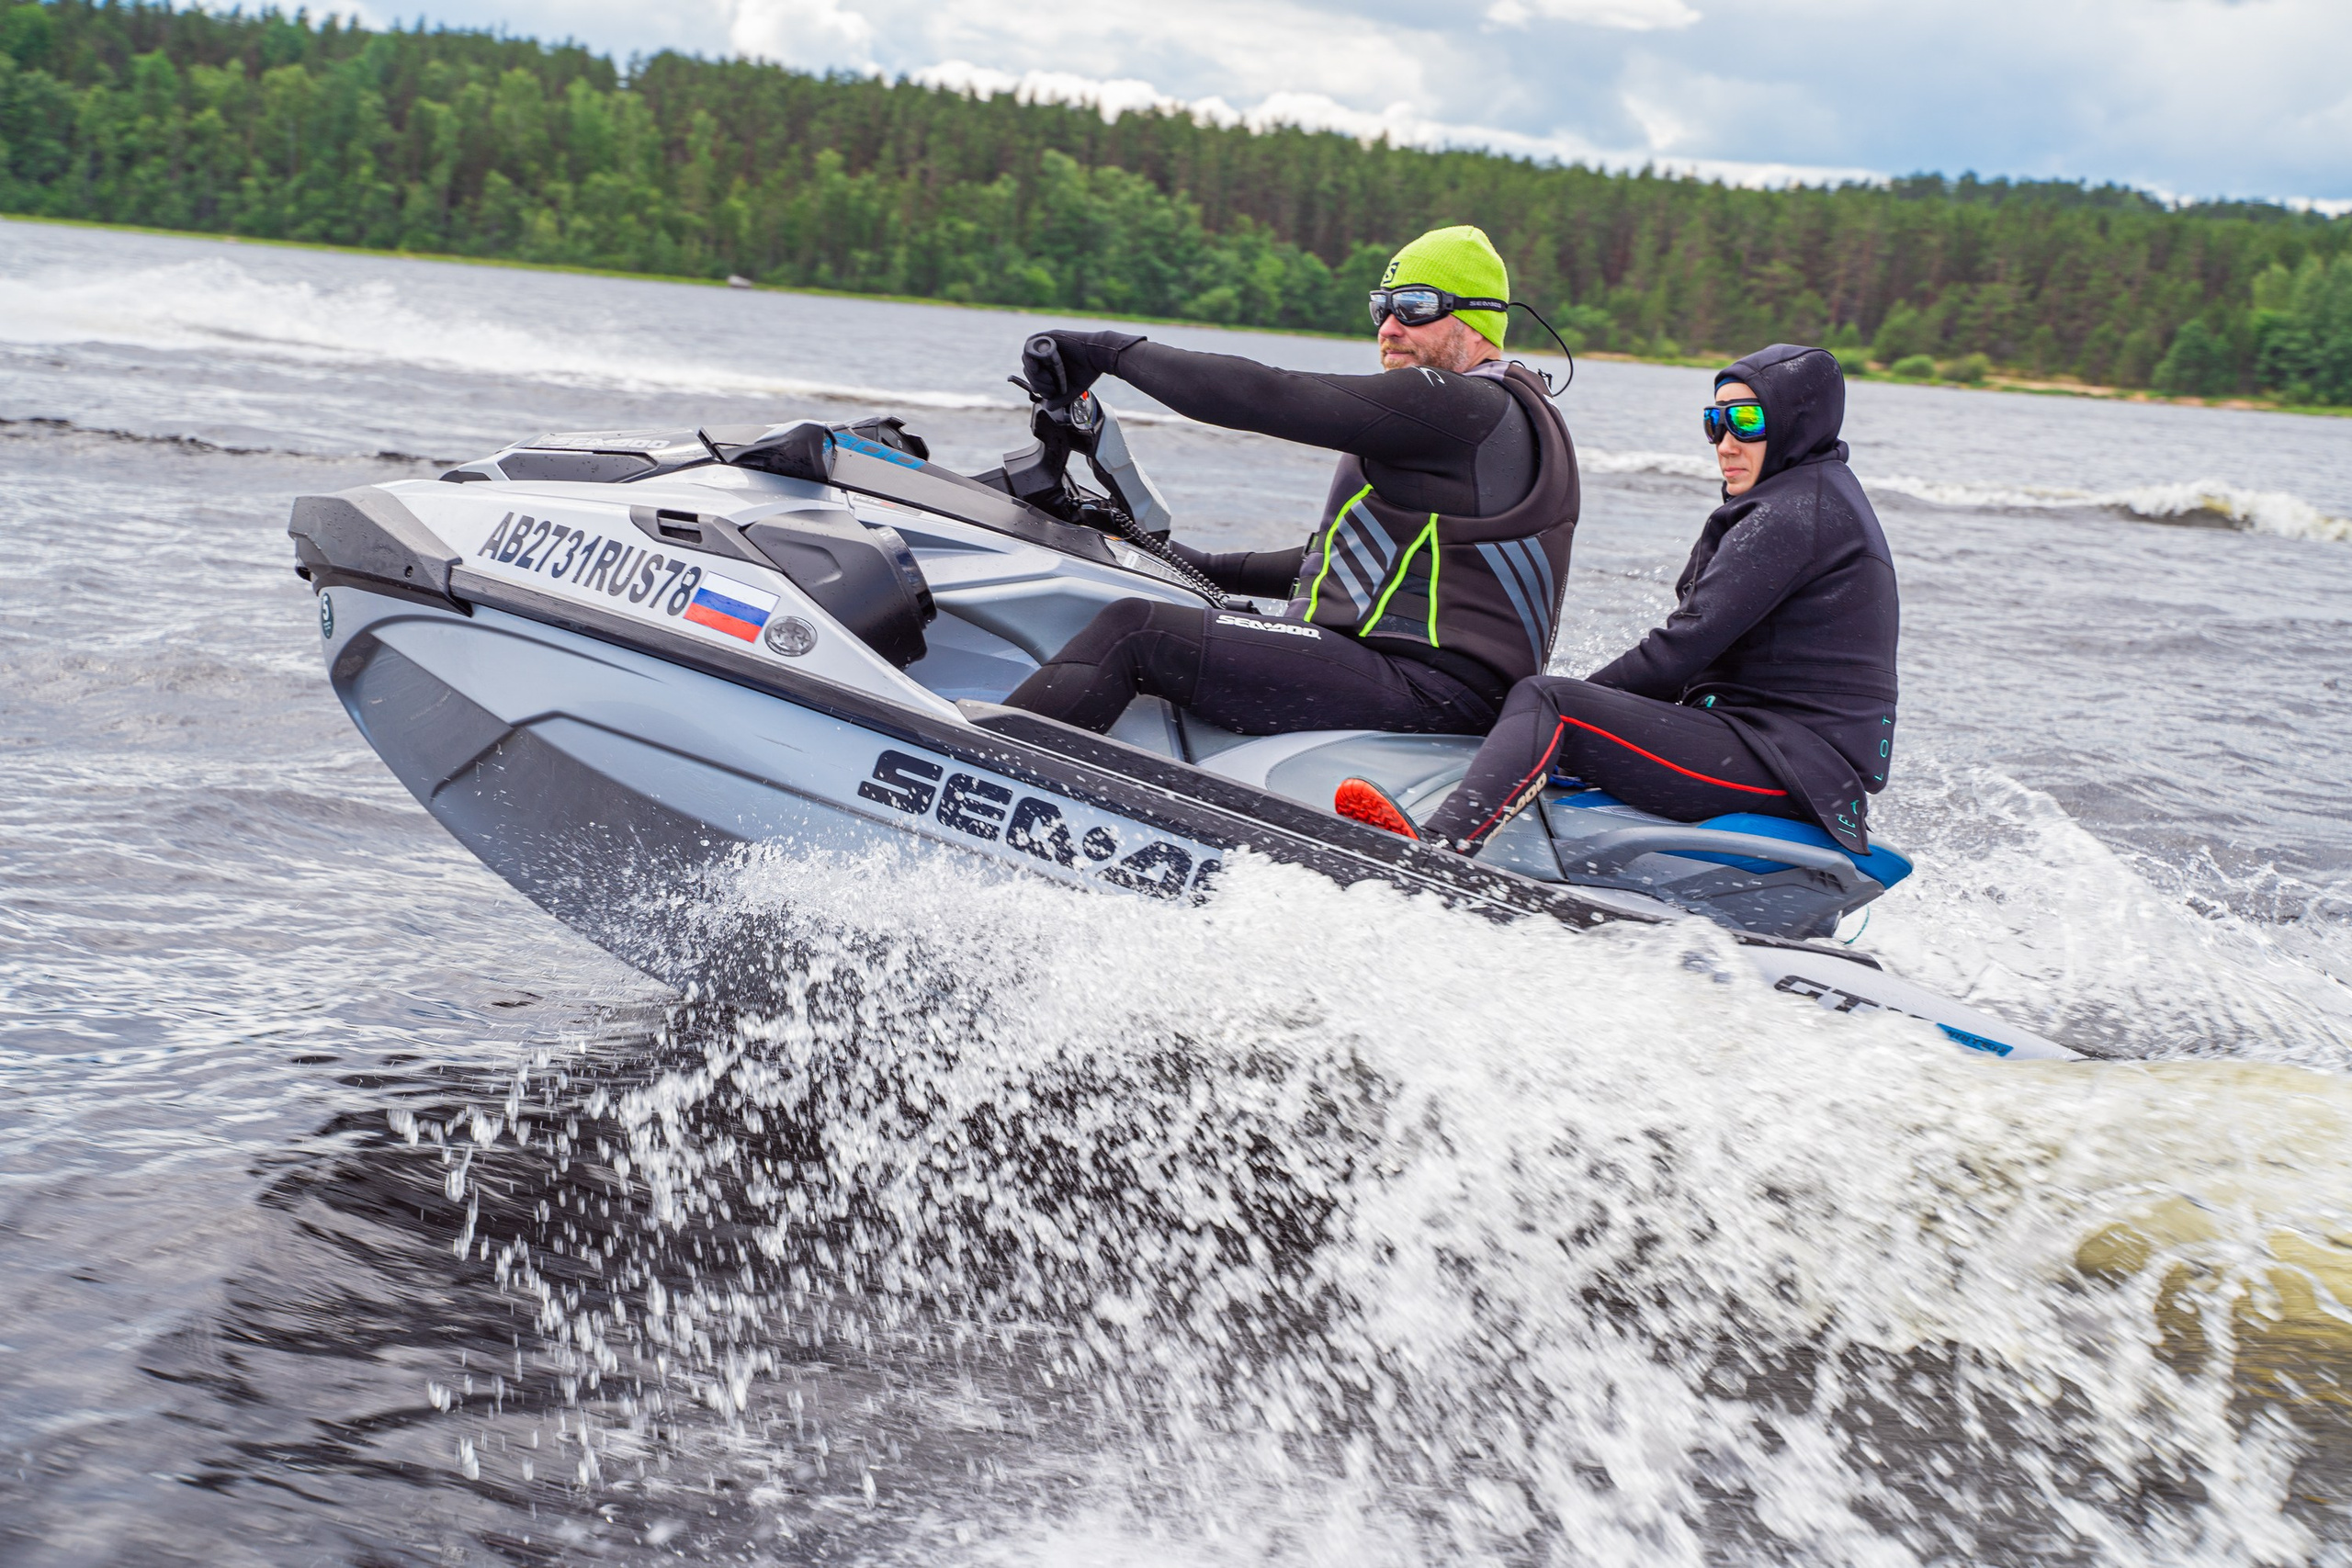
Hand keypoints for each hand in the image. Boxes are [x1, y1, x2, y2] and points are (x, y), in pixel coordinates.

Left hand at [1020, 329, 1143, 406]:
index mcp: (1050, 365)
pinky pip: (1030, 345)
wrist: (1099, 356)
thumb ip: (1059, 398)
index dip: (1037, 385)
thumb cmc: (1088, 371)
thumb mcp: (1071, 390)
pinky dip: (1030, 356)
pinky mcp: (1048, 337)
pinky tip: (1038, 366)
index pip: (1034, 375)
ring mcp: (1046, 345)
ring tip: (1048, 377)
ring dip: (1033, 371)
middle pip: (1028, 367)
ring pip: (1027, 357)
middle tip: (1051, 384)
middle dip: (1036, 380)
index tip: (1050, 391)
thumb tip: (1047, 407)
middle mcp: (1046, 355)